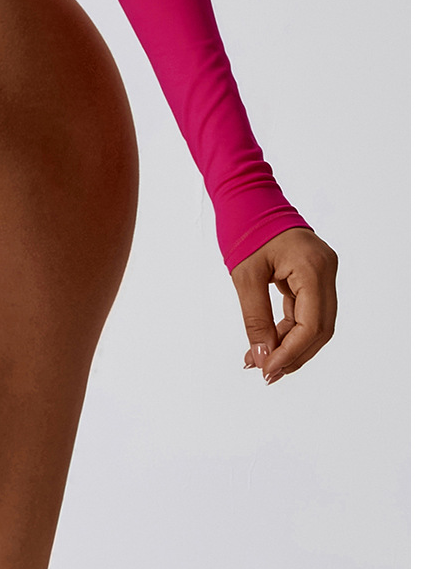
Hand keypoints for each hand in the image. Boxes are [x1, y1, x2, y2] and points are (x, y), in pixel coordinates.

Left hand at [231, 226, 337, 384]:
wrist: (245, 195)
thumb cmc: (243, 226)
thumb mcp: (245, 276)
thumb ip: (255, 318)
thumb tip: (261, 356)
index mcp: (313, 268)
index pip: (312, 325)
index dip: (290, 353)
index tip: (265, 370)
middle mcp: (325, 270)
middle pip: (320, 328)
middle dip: (293, 354)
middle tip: (265, 373)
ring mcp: (321, 271)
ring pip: (314, 322)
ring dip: (289, 345)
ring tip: (260, 362)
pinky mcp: (311, 274)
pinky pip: (305, 309)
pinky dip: (287, 328)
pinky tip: (266, 343)